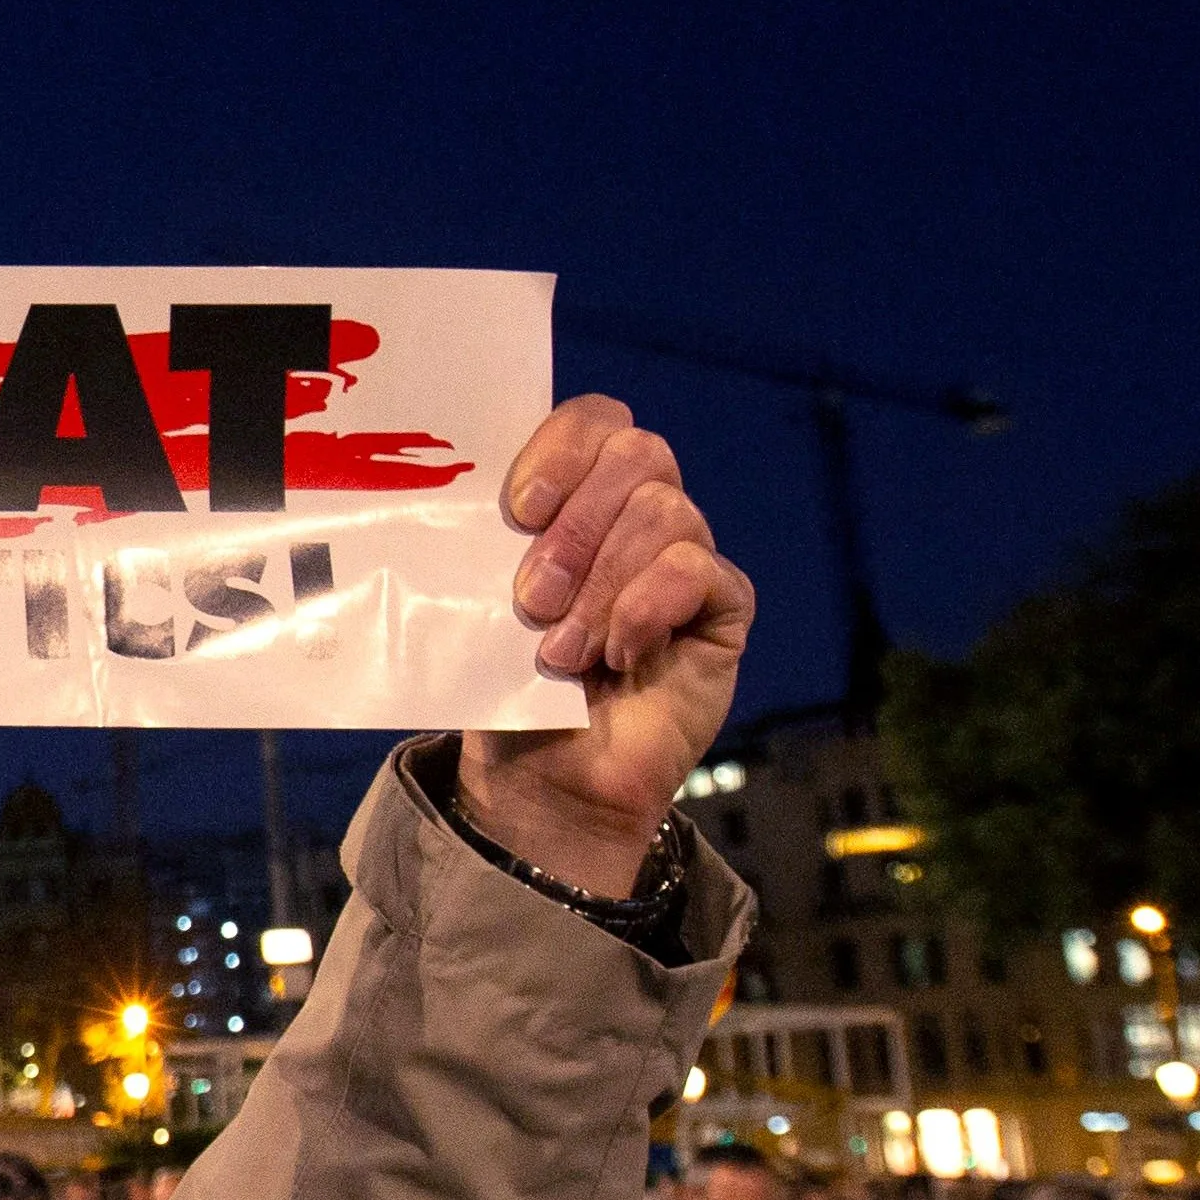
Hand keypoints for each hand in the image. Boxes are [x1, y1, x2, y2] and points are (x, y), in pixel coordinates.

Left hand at [461, 396, 752, 897]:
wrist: (545, 778)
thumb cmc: (510, 686)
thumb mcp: (484, 605)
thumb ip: (496, 544)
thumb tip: (476, 501)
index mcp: (578, 496)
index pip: (596, 420)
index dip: (561, 447)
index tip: (518, 508)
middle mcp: (639, 513)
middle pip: (639, 454)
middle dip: (576, 527)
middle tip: (532, 599)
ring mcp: (685, 555)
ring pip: (664, 512)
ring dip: (601, 586)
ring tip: (562, 652)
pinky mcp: (722, 605)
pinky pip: (697, 568)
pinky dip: (647, 609)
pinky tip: (621, 656)